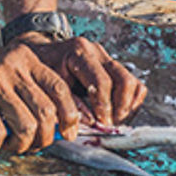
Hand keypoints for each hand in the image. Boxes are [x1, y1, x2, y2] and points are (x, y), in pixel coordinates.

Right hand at [0, 43, 82, 153]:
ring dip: (19, 145)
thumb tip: (57, 132)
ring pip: (26, 127)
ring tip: (7, 145)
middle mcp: (13, 67)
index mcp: (26, 58)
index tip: (67, 134)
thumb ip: (31, 96)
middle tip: (30, 145)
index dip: (69, 117)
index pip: (60, 89)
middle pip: (46, 113)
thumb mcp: (9, 76)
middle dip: (43, 139)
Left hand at [15, 33, 146, 126]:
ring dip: (128, 106)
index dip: (104, 106)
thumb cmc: (43, 69)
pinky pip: (135, 84)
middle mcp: (97, 51)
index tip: (102, 123)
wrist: (41, 52)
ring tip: (114, 120)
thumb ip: (69, 104)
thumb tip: (91, 123)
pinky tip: (119, 113)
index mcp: (78, 52)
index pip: (101, 81)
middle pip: (123, 80)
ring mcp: (107, 57)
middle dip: (120, 107)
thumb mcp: (49, 85)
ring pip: (132, 82)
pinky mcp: (114, 66)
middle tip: (110, 124)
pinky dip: (132, 101)